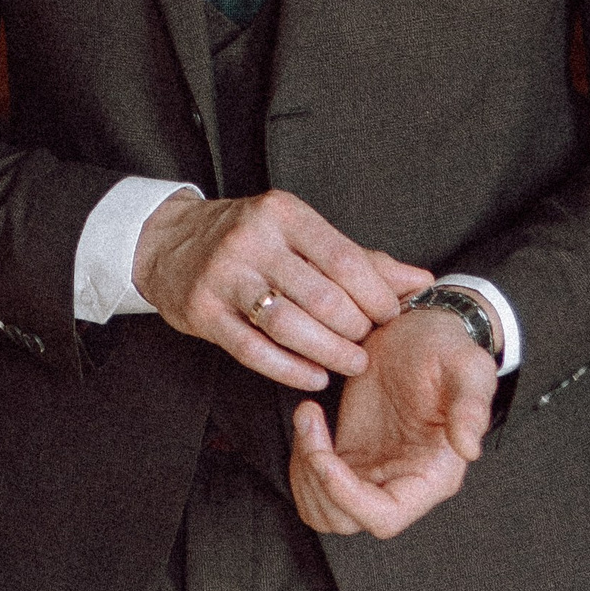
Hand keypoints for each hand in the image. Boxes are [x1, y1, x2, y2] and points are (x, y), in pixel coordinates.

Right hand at [133, 187, 427, 391]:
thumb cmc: (249, 238)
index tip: (390, 315)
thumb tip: (421, 281)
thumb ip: (359, 259)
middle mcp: (253, 239)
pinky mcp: (203, 311)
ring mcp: (225, 275)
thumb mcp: (299, 233)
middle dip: (355, 329)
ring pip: (289, 325)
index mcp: (284, 213)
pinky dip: (291, 369)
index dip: (376, 294)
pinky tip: (315, 377)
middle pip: (321, 296)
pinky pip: (254, 349)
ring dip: (329, 353)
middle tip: (368, 344)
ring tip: (350, 364)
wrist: (168, 241)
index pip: (344, 258)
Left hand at [288, 302, 496, 537]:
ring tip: (308, 418)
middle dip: (316, 480)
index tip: (325, 459)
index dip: (348, 499)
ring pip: (323, 510)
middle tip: (311, 421)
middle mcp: (400, 484)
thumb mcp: (467, 367)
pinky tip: (308, 420)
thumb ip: (472, 406)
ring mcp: (371, 473)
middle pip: (344, 519)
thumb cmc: (447, 348)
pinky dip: (299, 462)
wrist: (420, 329)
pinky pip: (313, 486)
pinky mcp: (349, 456)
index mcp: (432, 476)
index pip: (385, 517)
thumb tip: (470, 449)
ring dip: (303, 473)